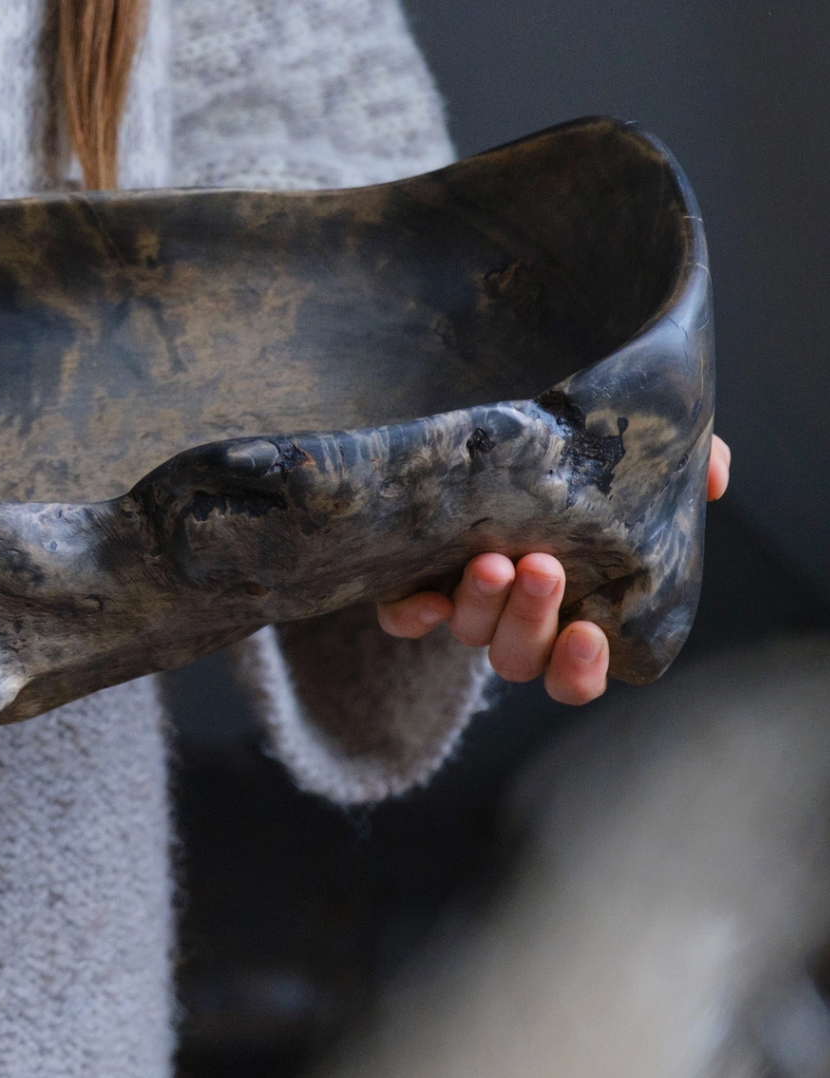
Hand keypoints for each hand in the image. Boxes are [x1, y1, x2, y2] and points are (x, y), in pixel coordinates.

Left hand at [376, 435, 731, 705]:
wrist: (485, 444)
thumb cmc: (571, 470)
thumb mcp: (629, 465)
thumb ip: (685, 470)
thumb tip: (715, 477)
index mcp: (568, 613)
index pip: (576, 674)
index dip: (580, 669)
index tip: (588, 633)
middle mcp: (514, 620)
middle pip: (519, 655)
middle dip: (531, 618)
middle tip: (542, 567)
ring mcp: (463, 604)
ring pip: (470, 634)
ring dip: (484, 607)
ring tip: (491, 563)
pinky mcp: (409, 582)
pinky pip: (402, 618)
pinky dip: (411, 615)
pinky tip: (424, 598)